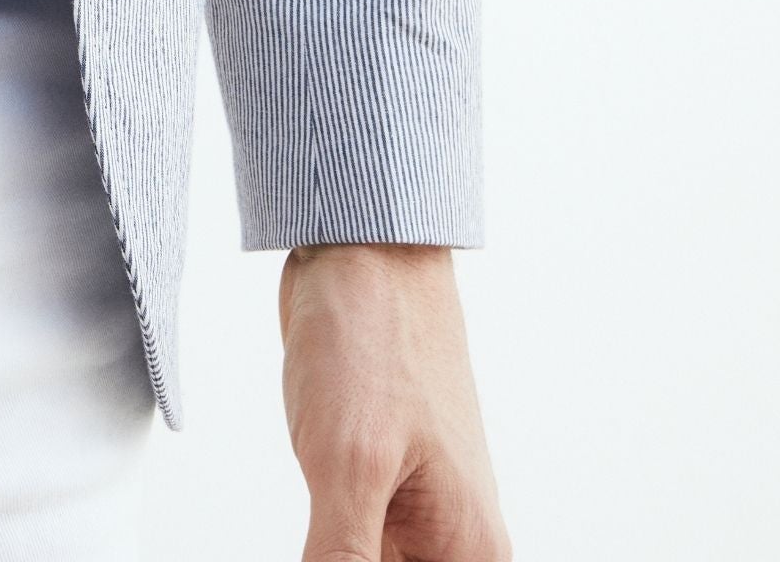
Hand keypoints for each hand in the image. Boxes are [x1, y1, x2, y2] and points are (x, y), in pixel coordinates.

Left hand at [279, 247, 508, 560]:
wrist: (359, 249)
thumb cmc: (372, 337)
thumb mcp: (348, 466)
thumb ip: (341, 561)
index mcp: (469, 553)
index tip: (334, 549)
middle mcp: (453, 544)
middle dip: (346, 560)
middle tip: (320, 532)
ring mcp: (415, 514)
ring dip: (333, 552)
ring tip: (320, 508)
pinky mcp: (379, 487)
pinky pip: (353, 546)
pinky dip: (325, 548)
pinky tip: (310, 524)